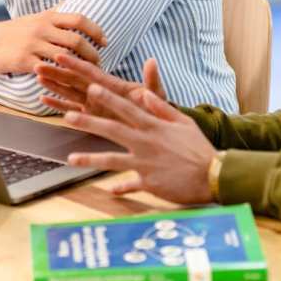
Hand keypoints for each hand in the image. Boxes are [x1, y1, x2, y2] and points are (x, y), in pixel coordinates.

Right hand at [0, 10, 105, 73]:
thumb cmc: (14, 30)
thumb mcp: (35, 17)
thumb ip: (54, 12)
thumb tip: (72, 1)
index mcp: (48, 17)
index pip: (79, 19)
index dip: (96, 30)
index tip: (104, 41)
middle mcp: (42, 28)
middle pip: (76, 39)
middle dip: (92, 53)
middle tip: (99, 62)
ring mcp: (33, 45)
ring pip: (64, 56)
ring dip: (80, 67)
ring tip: (87, 75)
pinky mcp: (24, 61)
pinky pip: (48, 70)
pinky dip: (60, 76)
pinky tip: (68, 83)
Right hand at [36, 53, 165, 114]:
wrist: (157, 130)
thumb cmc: (156, 109)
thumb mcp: (156, 94)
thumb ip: (152, 80)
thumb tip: (152, 61)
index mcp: (113, 85)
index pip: (90, 72)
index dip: (75, 63)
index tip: (60, 54)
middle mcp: (99, 92)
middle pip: (74, 80)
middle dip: (56, 71)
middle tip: (38, 63)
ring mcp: (94, 104)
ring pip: (68, 92)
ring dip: (53, 84)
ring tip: (37, 75)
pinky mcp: (91, 116)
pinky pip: (71, 110)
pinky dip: (57, 105)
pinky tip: (43, 100)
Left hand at [64, 84, 215, 202]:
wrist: (212, 175)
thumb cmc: (199, 147)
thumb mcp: (183, 121)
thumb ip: (161, 108)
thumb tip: (143, 95)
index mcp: (153, 126)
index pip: (126, 108)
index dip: (107, 98)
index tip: (90, 88)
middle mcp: (145, 143)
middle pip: (111, 130)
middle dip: (88, 122)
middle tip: (68, 116)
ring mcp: (145, 164)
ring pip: (111, 160)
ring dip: (90, 159)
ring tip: (71, 159)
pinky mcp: (148, 183)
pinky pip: (129, 185)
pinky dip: (120, 188)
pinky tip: (109, 191)